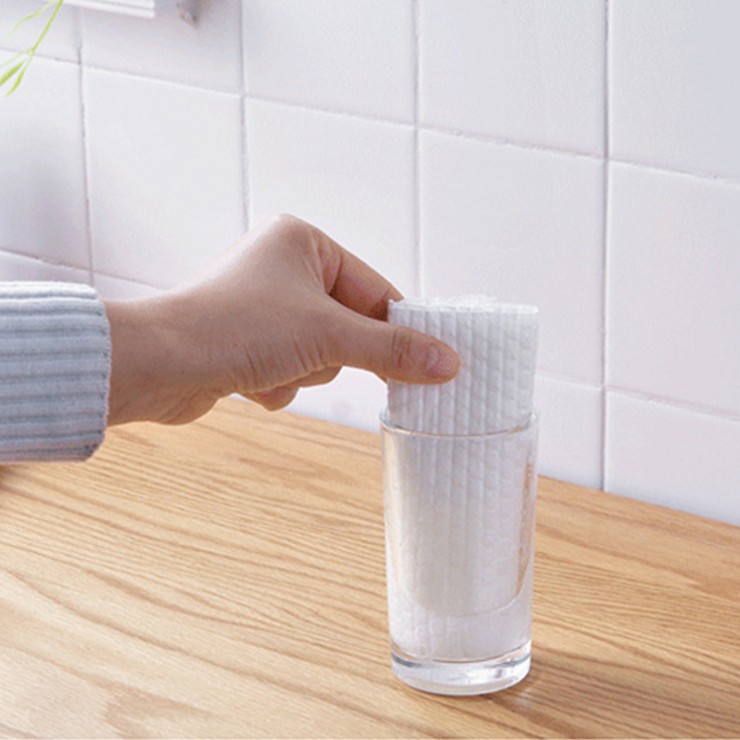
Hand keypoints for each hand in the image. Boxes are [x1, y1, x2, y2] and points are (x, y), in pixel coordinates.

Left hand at [106, 214, 459, 424]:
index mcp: (304, 242)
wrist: (156, 366)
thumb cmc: (235, 329)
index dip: (398, 330)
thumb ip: (392, 349)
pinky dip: (279, 384)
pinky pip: (293, 369)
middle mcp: (283, 267)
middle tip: (314, 358)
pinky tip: (249, 380)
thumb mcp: (328, 336)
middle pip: (351, 326)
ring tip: (270, 365)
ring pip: (323, 354)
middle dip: (331, 354)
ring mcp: (265, 306)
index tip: (429, 363)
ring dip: (304, 372)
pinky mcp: (248, 341)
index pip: (376, 290)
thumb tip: (448, 362)